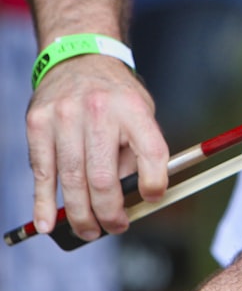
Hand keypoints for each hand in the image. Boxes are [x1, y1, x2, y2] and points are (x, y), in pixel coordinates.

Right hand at [25, 54, 169, 240]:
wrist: (79, 59)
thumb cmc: (115, 96)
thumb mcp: (140, 113)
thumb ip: (139, 150)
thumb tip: (135, 197)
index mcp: (133, 109)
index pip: (152, 151)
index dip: (154, 182)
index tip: (152, 199)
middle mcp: (98, 110)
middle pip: (104, 176)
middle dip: (110, 211)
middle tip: (115, 227)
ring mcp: (64, 116)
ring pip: (72, 180)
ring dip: (80, 214)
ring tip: (89, 231)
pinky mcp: (37, 124)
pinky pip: (41, 172)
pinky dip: (44, 202)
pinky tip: (47, 223)